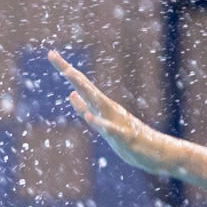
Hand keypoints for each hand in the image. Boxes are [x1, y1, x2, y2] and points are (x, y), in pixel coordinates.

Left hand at [49, 51, 170, 175]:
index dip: (65, 70)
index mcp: (101, 105)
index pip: (80, 84)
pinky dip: (100, 122)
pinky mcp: (125, 136)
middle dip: (69, 72)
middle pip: (85, 87)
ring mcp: (117, 121)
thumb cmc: (127, 138)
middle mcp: (108, 108)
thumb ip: (85, 108)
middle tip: (52, 55)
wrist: (155, 152)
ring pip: (98, 102)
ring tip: (69, 75)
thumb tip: (71, 94)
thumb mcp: (100, 122)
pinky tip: (90, 116)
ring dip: (83, 89)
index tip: (51, 54)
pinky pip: (111, 129)